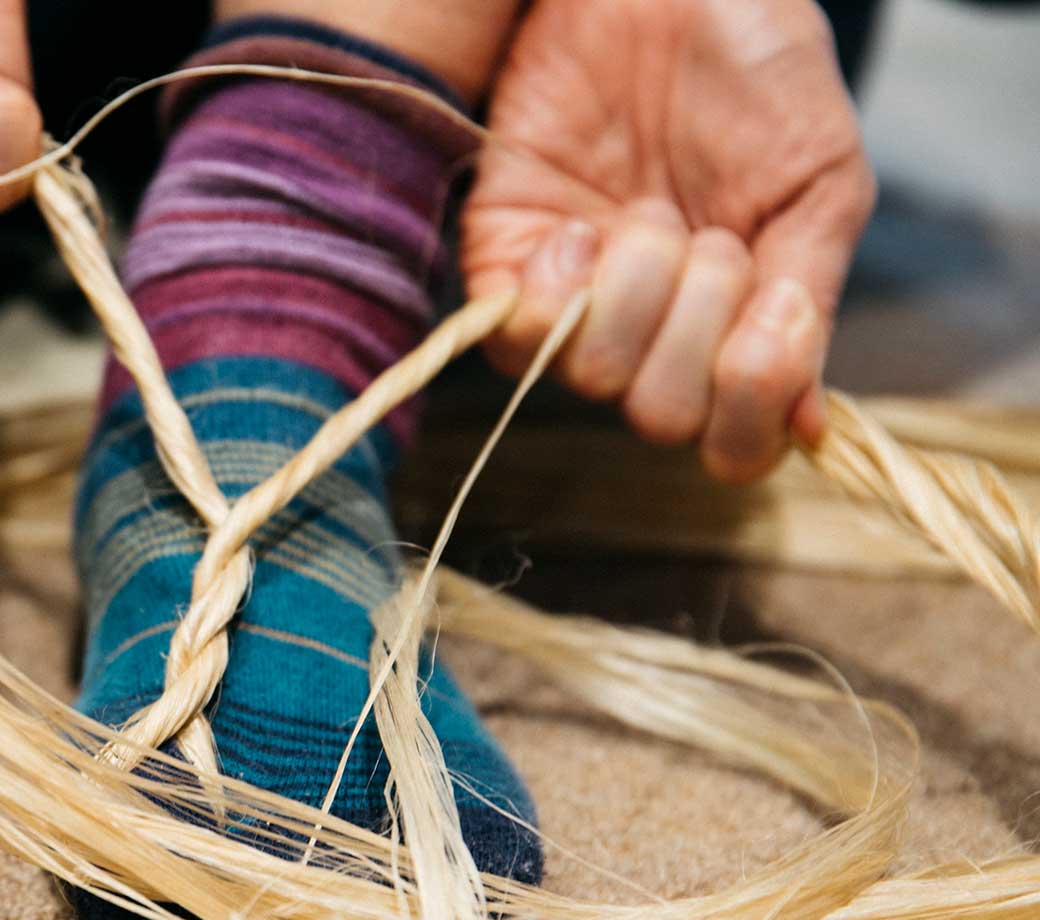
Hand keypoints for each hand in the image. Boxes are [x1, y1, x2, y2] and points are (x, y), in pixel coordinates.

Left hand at [463, 0, 875, 481]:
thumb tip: (807, 423)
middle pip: (662, 414)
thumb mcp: (818, 182)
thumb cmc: (756, 72)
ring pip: (592, 376)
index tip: (773, 315)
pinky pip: (512, 336)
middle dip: (698, 326)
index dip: (748, 405)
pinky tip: (580, 229)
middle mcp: (654, 333)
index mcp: (739, 328)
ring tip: (650, 211)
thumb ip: (808, 299)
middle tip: (709, 234)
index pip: (732, 443)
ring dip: (636, 291)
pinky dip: (554, 291)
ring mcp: (579, 302)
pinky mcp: (506, 260)